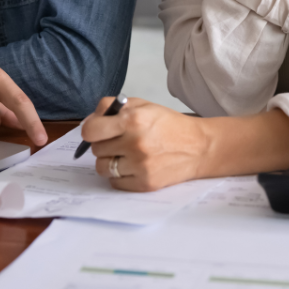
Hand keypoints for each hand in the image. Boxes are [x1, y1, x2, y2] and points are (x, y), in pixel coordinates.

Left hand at [80, 97, 210, 191]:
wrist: (199, 147)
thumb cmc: (169, 124)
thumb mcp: (143, 105)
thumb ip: (113, 108)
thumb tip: (90, 121)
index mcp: (133, 120)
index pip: (90, 131)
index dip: (91, 130)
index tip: (96, 131)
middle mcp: (135, 143)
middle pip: (96, 149)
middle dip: (104, 144)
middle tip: (119, 140)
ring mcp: (140, 166)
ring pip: (103, 168)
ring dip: (110, 161)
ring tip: (125, 154)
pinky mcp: (145, 183)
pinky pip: (115, 182)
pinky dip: (120, 175)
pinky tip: (133, 166)